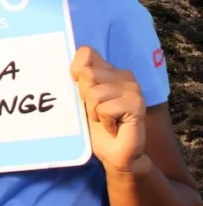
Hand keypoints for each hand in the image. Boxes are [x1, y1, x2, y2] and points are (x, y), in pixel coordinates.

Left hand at [70, 46, 148, 173]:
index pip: (86, 52)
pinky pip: (105, 108)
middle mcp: (123, 74)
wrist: (114, 153)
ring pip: (94, 92)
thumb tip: (70, 66)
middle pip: (87, 74)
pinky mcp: (137, 104)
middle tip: (97, 111)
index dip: (76, 72)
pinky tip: (113, 127)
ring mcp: (133, 88)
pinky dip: (104, 121)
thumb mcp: (80, 98)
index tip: (82, 93)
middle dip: (85, 97)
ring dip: (93, 111)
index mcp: (108, 69)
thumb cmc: (95, 126)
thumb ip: (77, 79)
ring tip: (105, 119)